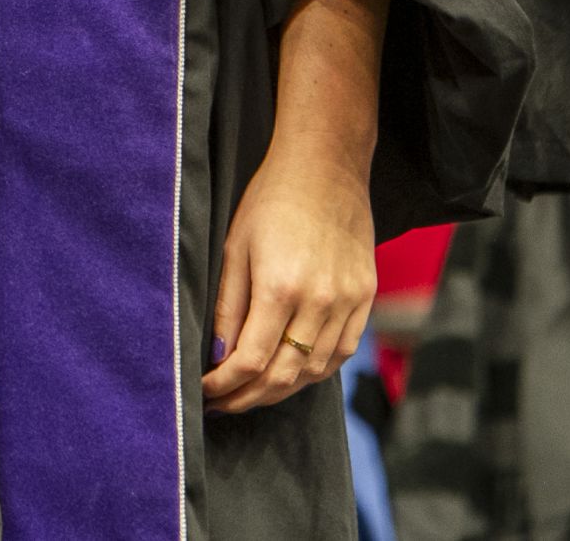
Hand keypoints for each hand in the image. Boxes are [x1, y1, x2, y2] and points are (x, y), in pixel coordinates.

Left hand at [204, 142, 375, 412]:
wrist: (325, 166)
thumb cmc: (271, 200)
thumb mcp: (235, 248)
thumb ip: (228, 307)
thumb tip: (219, 357)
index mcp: (280, 287)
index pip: (250, 361)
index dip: (224, 386)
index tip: (204, 391)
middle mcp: (319, 300)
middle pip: (282, 376)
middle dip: (247, 397)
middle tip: (223, 404)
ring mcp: (348, 301)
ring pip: (314, 371)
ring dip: (280, 390)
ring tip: (253, 393)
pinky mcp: (365, 296)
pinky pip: (342, 353)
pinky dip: (315, 371)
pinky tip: (293, 373)